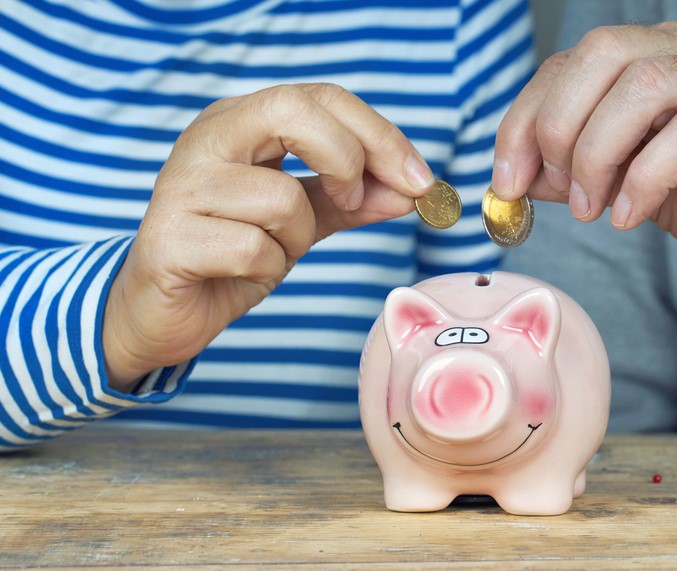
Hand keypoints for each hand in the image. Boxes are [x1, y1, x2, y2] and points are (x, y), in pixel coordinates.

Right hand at [103, 83, 434, 390]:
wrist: (163, 313)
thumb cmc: (232, 255)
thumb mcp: (302, 220)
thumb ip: (352, 199)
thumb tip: (413, 191)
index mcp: (240, 121)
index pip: (320, 97)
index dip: (379, 134)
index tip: (420, 179)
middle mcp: (207, 139)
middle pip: (292, 109)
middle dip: (346, 158)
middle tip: (355, 200)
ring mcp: (182, 185)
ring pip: (281, 197)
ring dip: (297, 238)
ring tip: (269, 252)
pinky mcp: (169, 238)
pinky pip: (254, 248)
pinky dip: (266, 269)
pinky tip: (240, 274)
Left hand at [493, 23, 676, 323]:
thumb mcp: (641, 184)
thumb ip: (584, 171)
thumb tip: (519, 178)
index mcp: (663, 59)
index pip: (572, 63)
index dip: (525, 117)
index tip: (504, 178)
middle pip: (601, 54)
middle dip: (557, 126)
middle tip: (554, 190)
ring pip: (644, 86)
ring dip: (598, 153)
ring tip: (594, 209)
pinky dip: (647, 177)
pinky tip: (633, 216)